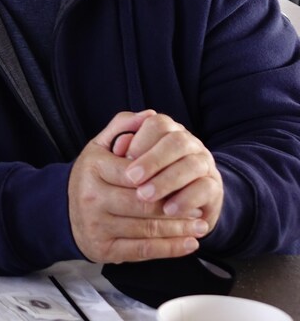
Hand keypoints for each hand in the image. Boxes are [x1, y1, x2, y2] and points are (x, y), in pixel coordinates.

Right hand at [68, 110, 214, 263]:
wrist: (64, 211)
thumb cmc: (92, 177)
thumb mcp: (100, 146)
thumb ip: (123, 127)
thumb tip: (150, 115)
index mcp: (92, 168)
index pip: (135, 172)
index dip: (163, 176)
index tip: (186, 178)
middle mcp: (91, 197)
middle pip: (143, 203)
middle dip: (175, 206)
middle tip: (199, 207)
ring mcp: (96, 225)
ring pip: (147, 228)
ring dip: (179, 229)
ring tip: (200, 225)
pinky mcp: (103, 249)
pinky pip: (143, 251)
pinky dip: (170, 249)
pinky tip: (189, 243)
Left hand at [119, 112, 223, 234]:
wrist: (176, 206)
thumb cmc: (144, 177)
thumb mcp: (127, 160)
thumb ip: (121, 145)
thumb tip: (121, 141)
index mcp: (168, 130)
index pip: (158, 124)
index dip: (140, 141)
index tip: (122, 160)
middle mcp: (190, 143)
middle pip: (177, 141)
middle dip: (153, 160)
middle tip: (132, 179)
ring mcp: (205, 164)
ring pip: (192, 165)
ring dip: (166, 181)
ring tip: (145, 196)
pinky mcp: (215, 188)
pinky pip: (206, 189)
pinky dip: (185, 200)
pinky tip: (167, 210)